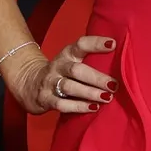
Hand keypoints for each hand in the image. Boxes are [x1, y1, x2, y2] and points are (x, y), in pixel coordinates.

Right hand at [5, 36, 119, 114]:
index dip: (96, 43)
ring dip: (89, 93)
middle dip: (96, 78)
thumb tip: (122, 65)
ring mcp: (50, 82)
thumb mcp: (71, 61)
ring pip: (70, 87)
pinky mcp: (45, 99)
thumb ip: (89, 61)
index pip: (81, 45)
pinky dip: (78, 106)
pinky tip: (93, 108)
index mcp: (67, 54)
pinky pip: (62, 104)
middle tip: (114, 85)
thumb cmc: (61, 72)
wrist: (29, 83)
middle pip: (77, 70)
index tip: (112, 44)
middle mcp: (58, 66)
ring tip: (106, 97)